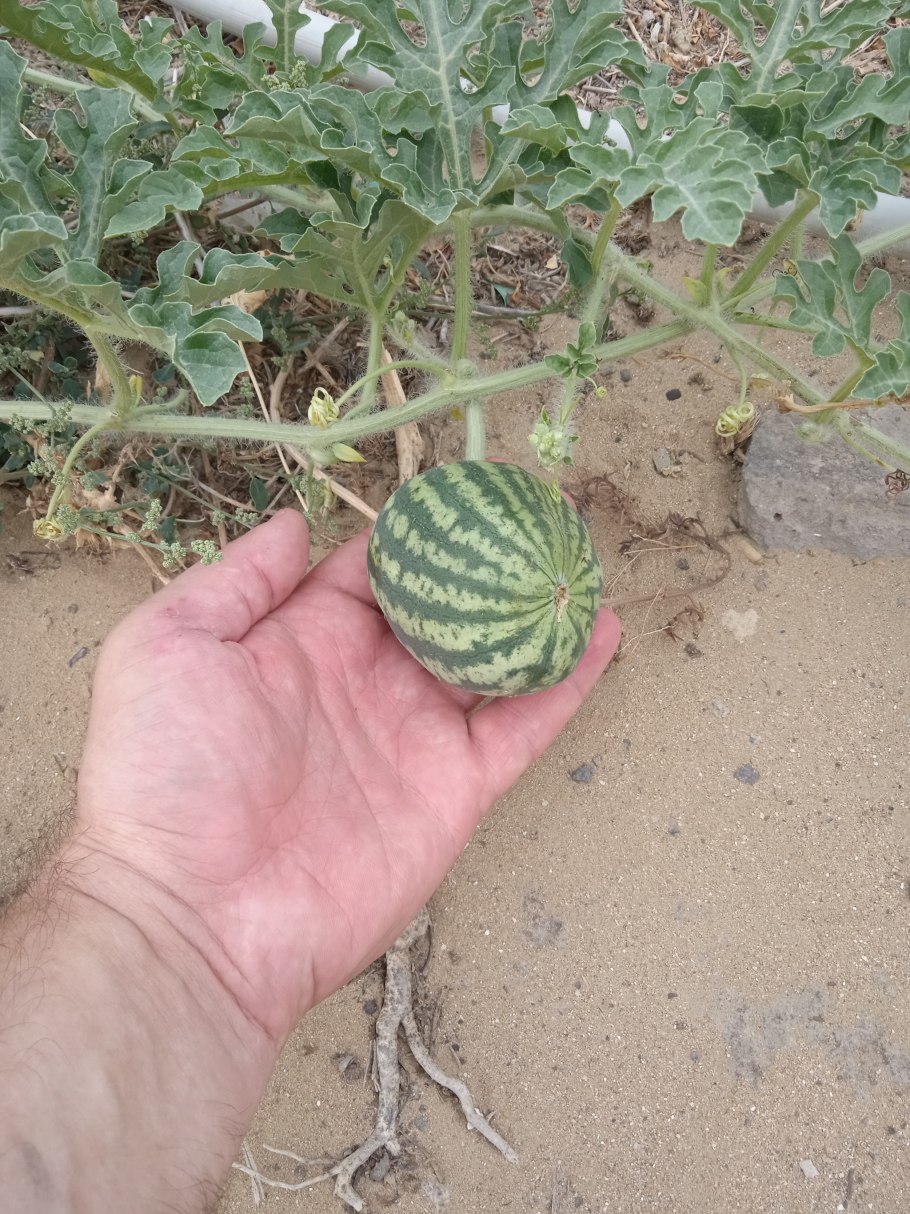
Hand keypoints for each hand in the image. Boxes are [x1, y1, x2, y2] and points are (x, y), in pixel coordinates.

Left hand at [76, 511, 620, 1043]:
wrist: (198, 918)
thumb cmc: (164, 778)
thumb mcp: (167, 646)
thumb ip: (235, 580)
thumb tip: (293, 522)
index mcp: (300, 642)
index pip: (370, 571)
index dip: (412, 532)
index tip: (459, 492)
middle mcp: (364, 682)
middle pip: (442, 609)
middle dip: (484, 564)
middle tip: (537, 515)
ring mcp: (415, 735)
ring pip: (492, 658)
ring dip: (535, 613)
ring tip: (578, 562)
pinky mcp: (456, 788)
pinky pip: (523, 723)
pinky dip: (566, 681)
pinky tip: (598, 632)